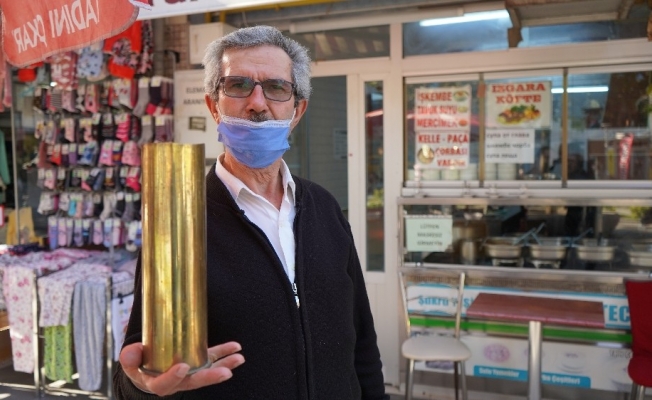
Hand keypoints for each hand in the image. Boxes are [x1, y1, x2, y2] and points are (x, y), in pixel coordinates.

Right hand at [119, 341, 244, 395]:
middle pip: (194, 382)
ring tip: (239, 359)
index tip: (182, 367)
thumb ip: (130, 357)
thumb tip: (131, 351)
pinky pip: (212, 359)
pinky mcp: (198, 364)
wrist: (149, 372)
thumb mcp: (130, 363)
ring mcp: (190, 374)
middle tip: (225, 373)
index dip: (173, 377)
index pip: (164, 385)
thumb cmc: (139, 366)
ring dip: (224, 365)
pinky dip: (225, 353)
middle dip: (210, 377)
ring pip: (208, 372)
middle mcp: (177, 382)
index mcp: (157, 383)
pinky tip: (236, 348)